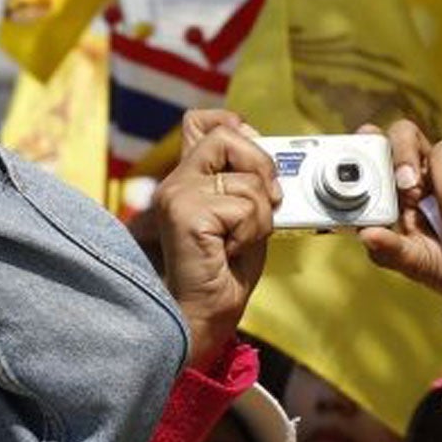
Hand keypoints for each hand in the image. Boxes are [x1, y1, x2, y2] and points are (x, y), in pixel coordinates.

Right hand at [152, 109, 278, 371]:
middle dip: (262, 170)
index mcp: (187, 179)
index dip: (236, 129)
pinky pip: (243, 208)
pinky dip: (250, 234)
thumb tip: (256, 138)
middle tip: (265, 206)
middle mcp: (175, 182)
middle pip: (229, 137)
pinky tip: (229, 253)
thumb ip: (247, 183)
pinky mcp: (185, 215)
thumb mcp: (244, 219)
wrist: (201, 319)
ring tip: (237, 244)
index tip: (258, 167)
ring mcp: (176, 196)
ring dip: (259, 219)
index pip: (202, 122)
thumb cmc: (224, 275)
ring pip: (247, 182)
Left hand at [358, 120, 441, 344]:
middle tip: (408, 184)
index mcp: (400, 193)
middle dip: (404, 152)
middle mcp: (426, 175)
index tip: (366, 137)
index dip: (371, 142)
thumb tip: (365, 234)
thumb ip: (391, 250)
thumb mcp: (418, 265)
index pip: (380, 156)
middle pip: (407, 134)